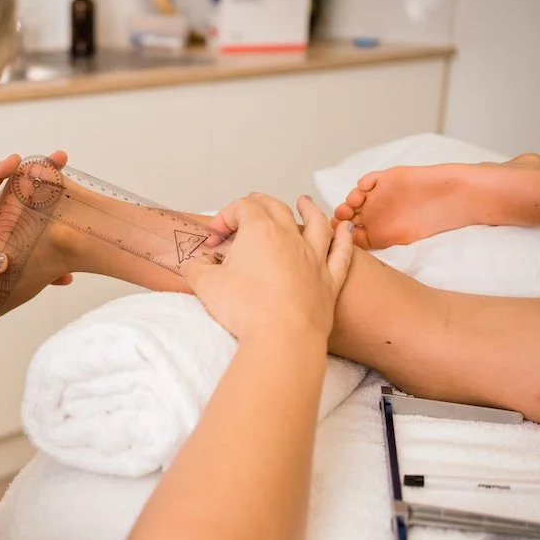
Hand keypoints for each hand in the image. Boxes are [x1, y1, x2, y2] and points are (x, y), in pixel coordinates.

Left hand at [0, 153, 72, 322]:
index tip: (16, 160)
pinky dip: (43, 266)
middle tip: (58, 163)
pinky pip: (24, 261)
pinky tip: (62, 275)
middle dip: (33, 179)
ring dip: (46, 217)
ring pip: (23, 227)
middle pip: (10, 201)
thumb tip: (3, 260)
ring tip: (73, 207)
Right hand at [181, 194, 352, 339]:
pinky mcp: (329, 280)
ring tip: (304, 202)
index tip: (213, 240)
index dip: (223, 218)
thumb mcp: (206, 285)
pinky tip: (345, 229)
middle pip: (276, 207)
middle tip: (250, 206)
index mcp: (259, 231)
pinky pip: (341, 252)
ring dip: (309, 209)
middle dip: (259, 203)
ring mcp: (313, 257)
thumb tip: (193, 264)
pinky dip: (343, 237)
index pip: (241, 208)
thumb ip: (196, 268)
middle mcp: (289, 237)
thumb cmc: (246, 309)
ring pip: (316, 222)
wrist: (283, 337)